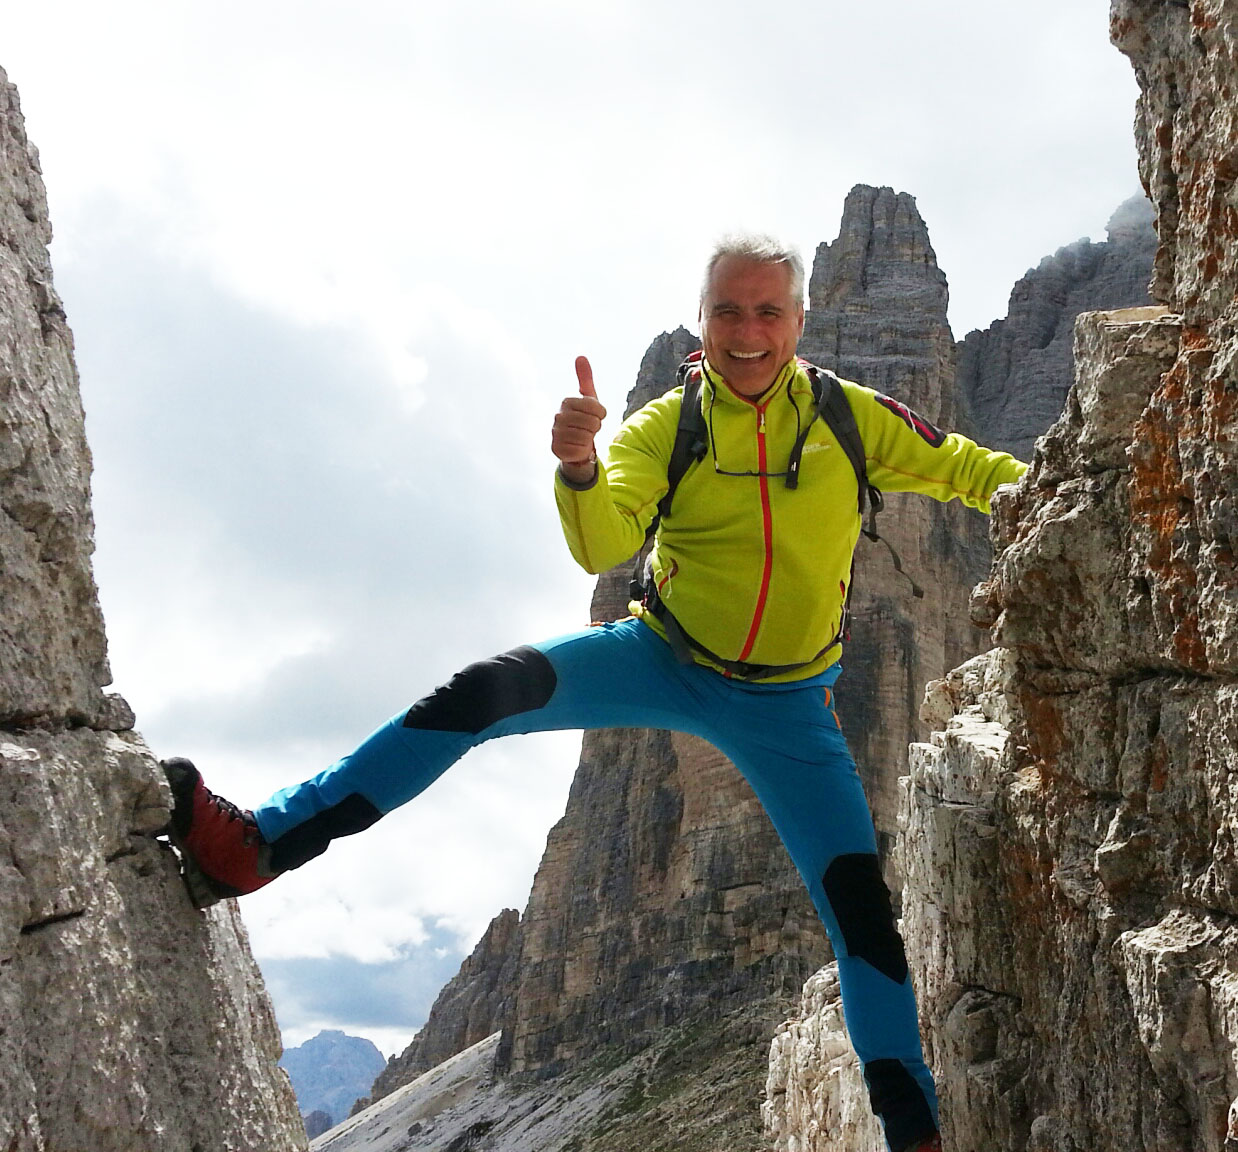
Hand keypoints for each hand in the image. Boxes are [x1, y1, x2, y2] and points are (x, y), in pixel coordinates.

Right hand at [552, 356, 606, 481]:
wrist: (575, 445)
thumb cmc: (584, 420)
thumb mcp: (588, 399)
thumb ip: (585, 379)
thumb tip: (581, 356)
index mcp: (566, 402)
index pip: (596, 407)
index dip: (601, 414)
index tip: (595, 416)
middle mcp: (558, 416)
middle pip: (593, 422)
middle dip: (596, 427)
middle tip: (589, 428)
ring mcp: (556, 433)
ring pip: (587, 436)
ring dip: (590, 439)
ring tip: (583, 437)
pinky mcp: (557, 449)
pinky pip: (581, 448)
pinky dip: (583, 449)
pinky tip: (578, 447)